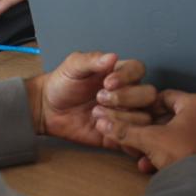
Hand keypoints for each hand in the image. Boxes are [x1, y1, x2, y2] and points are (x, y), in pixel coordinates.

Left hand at [26, 52, 157, 148]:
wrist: (47, 109)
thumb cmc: (63, 83)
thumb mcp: (74, 65)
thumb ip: (92, 60)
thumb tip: (111, 56)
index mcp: (119, 73)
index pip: (139, 70)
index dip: (128, 76)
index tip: (107, 82)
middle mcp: (127, 93)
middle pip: (148, 94)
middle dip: (126, 98)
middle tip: (100, 98)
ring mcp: (125, 115)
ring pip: (144, 118)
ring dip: (121, 117)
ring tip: (96, 114)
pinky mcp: (118, 135)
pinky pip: (133, 140)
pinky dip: (121, 136)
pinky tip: (100, 128)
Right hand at [96, 89, 195, 175]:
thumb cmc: (183, 154)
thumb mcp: (150, 140)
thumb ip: (126, 131)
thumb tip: (103, 124)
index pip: (165, 96)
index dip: (147, 106)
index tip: (135, 116)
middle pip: (174, 117)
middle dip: (154, 131)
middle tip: (140, 140)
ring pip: (183, 136)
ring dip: (163, 146)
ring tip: (147, 158)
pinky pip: (195, 149)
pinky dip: (178, 156)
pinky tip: (162, 168)